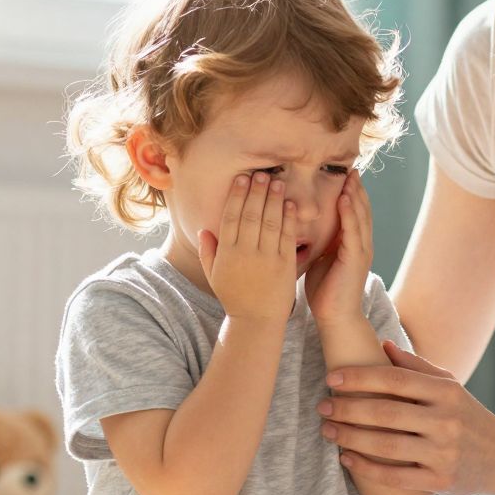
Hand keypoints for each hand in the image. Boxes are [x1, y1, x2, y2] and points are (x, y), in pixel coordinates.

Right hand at [198, 173, 296, 321]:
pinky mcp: (285, 265)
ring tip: (277, 183)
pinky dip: (288, 219)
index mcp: (227, 253)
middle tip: (262, 174)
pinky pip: (287, 237)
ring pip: (270, 222)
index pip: (231, 217)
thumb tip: (203, 229)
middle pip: (251, 215)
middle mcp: (246, 253)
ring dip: (274, 200)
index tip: (242, 179)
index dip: (238, 196)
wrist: (257, 321)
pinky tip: (290, 205)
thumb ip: (208, 252)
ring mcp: (266, 258)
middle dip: (256, 192)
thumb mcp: (214, 275)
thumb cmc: (234, 297)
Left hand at [304, 168, 372, 327]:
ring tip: (350, 176)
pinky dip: (350, 213)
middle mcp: (361, 244)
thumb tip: (303, 227)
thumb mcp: (321, 259)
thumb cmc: (325, 291)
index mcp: (352, 244)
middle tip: (350, 167)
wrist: (335, 317)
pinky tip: (344, 199)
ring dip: (355, 195)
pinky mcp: (356, 259)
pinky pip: (354, 231)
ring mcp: (361, 251)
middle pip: (361, 210)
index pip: (354, 213)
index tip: (343, 175)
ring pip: (360, 216)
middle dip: (357, 188)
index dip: (350, 193)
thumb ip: (319, 242)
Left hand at [317, 341, 494, 494]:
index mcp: (447, 393)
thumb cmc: (469, 417)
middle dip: (348, 409)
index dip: (361, 378)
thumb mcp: (451, 387)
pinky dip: (366, 468)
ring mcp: (444, 453)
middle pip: (387, 413)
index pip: (396, 380)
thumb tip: (382, 345)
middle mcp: (446, 421)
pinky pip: (395, 477)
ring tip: (327, 431)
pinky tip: (346, 459)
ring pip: (387, 446)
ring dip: (351, 438)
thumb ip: (417, 366)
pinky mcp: (440, 481)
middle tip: (322, 406)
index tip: (332, 378)